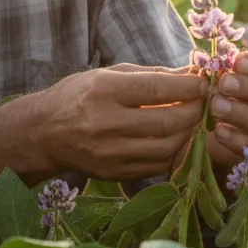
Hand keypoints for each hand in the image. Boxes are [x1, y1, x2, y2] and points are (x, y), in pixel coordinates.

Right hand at [39, 66, 207, 179]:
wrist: (44, 133)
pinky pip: (157, 165)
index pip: (157, 89)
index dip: (189, 86)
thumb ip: (151, 75)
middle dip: (194, 110)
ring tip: (189, 119)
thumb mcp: (108, 75)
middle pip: (167, 122)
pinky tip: (172, 137)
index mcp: (103, 91)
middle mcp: (105, 124)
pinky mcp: (114, 173)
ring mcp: (109, 153)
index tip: (203, 82)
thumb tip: (192, 74)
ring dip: (187, 132)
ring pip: (167, 147)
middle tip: (203, 102)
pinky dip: (172, 150)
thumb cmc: (79, 96)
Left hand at [205, 51, 247, 165]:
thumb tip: (214, 62)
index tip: (237, 62)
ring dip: (243, 114)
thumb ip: (225, 69)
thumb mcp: (226, 77)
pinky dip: (239, 140)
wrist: (221, 131)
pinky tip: (219, 131)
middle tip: (224, 84)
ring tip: (216, 107)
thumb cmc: (227, 93)